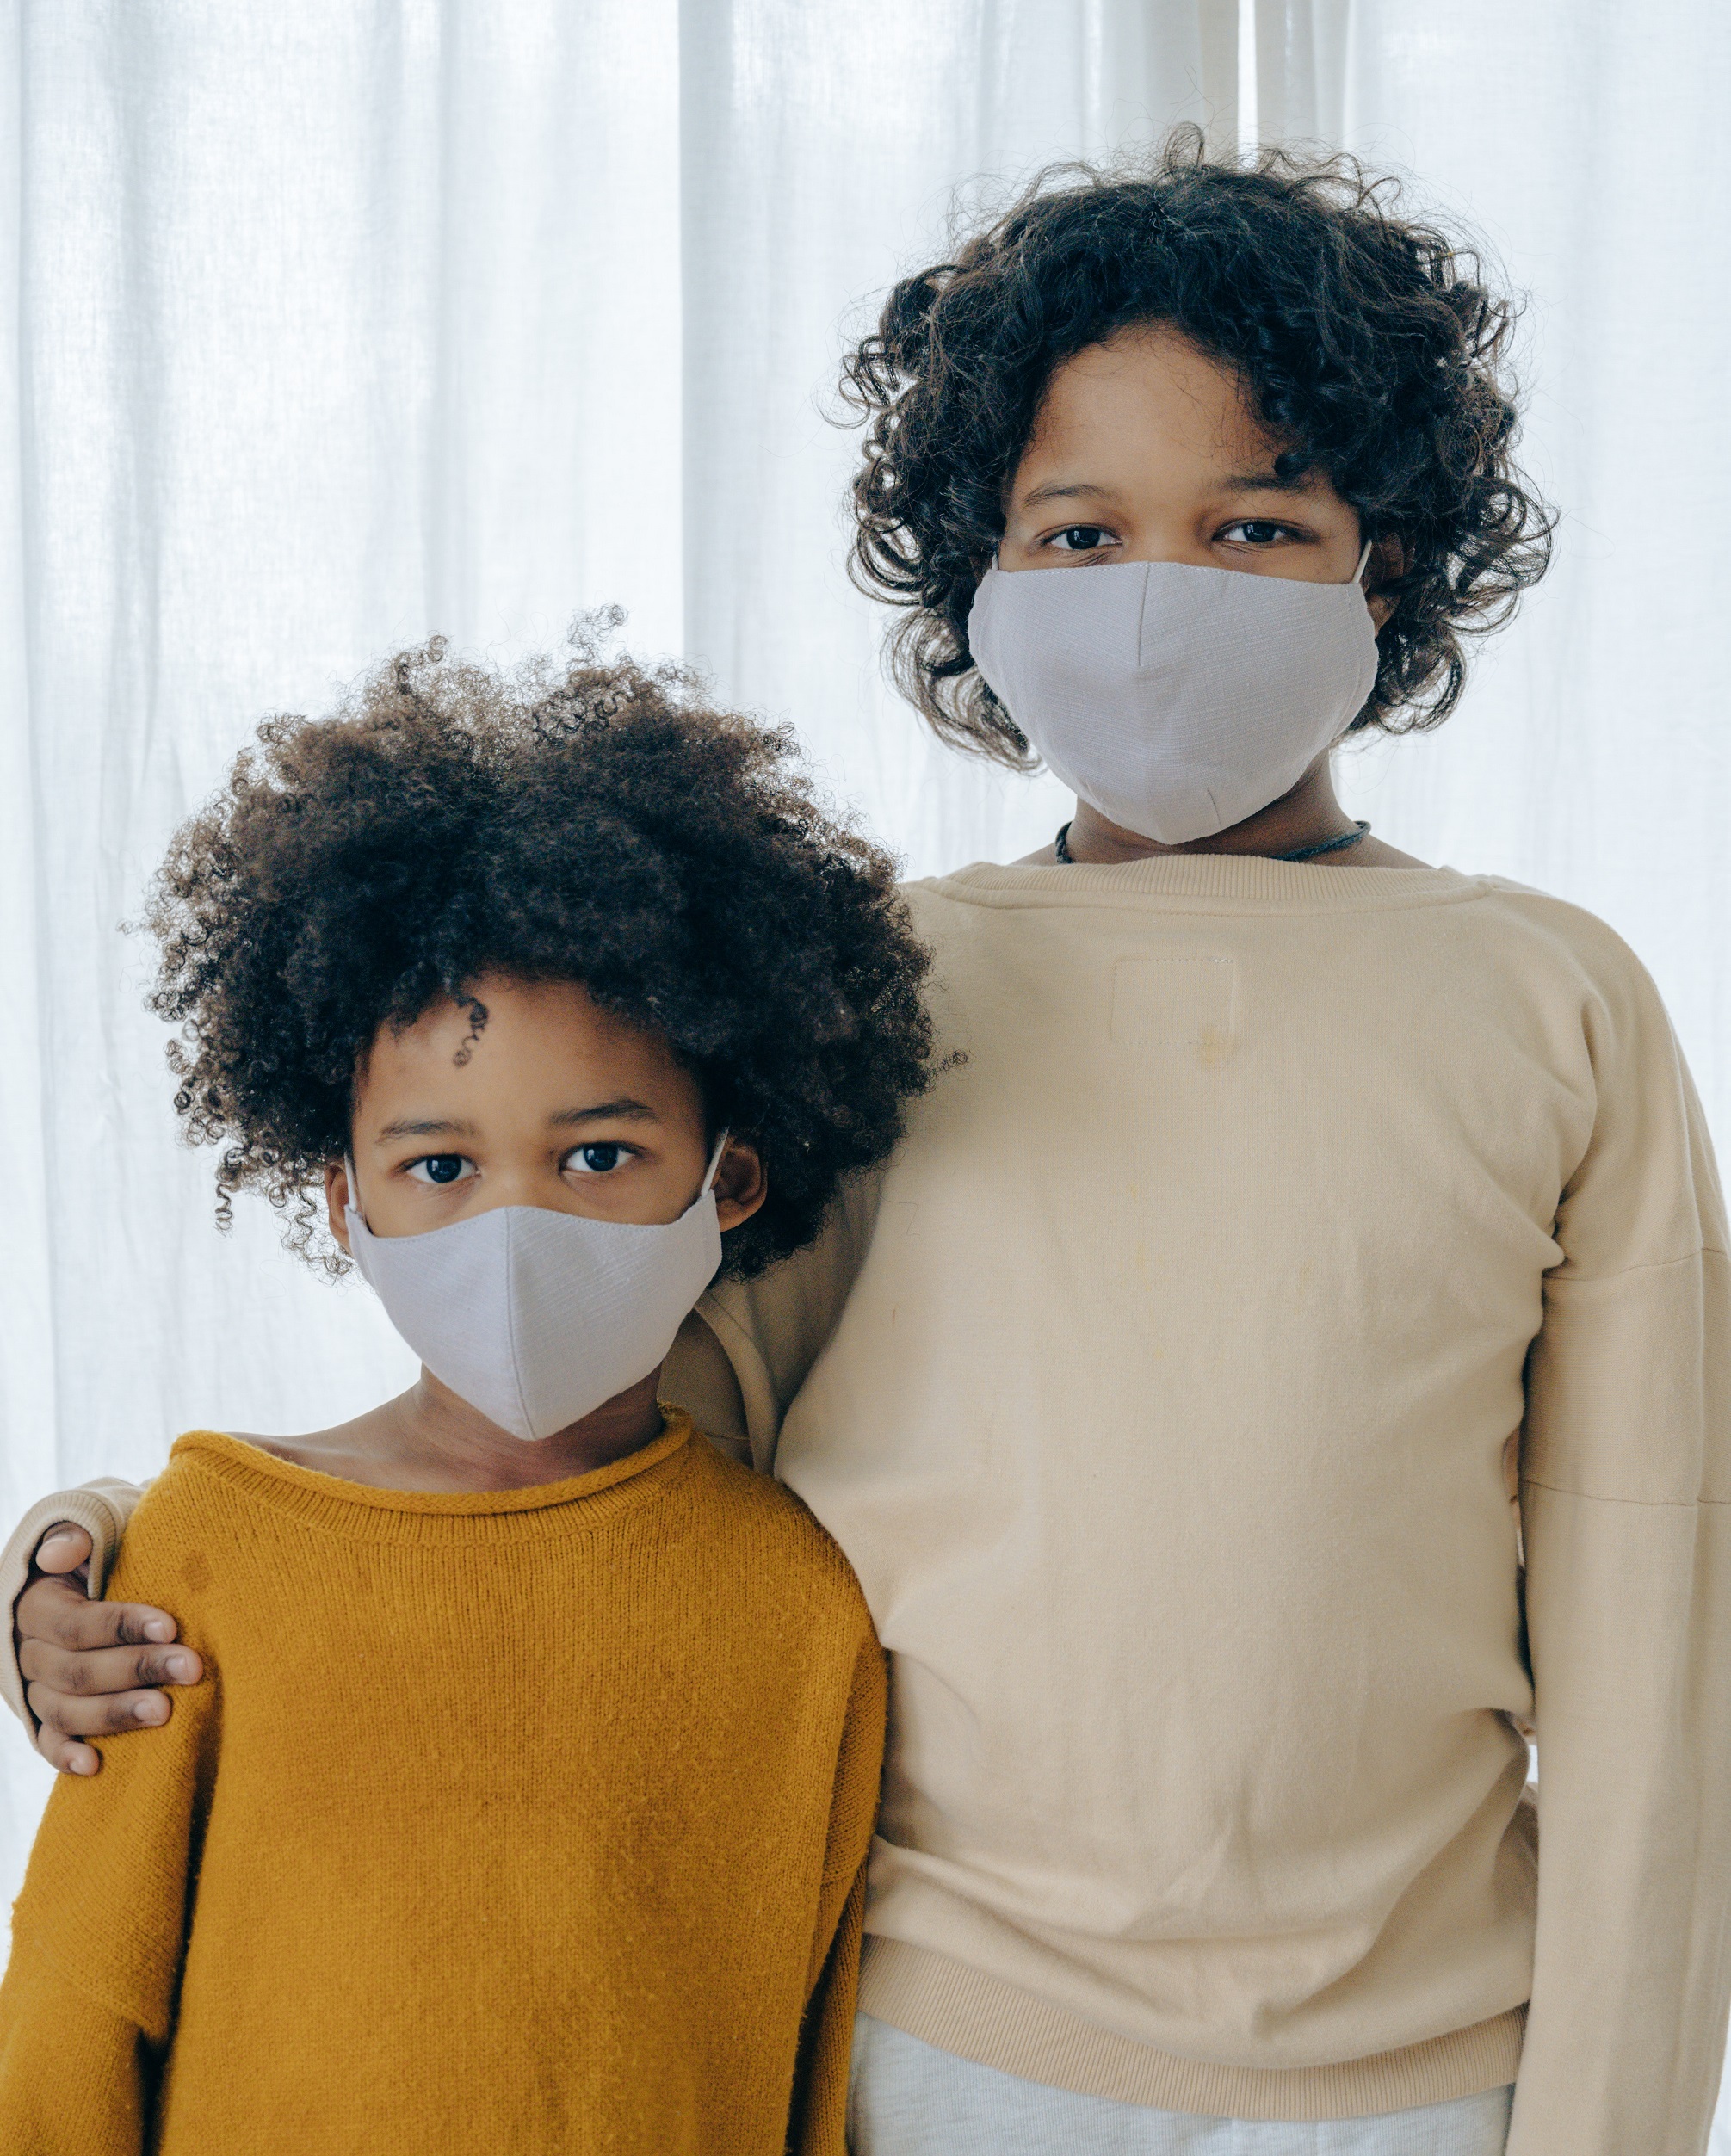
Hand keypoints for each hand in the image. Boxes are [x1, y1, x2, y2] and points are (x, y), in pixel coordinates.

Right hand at [15, 1525, 202, 1774]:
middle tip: (191, 1669)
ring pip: (66, 1711)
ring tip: (167, 1712)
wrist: (92, 1579)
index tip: (172, 1625)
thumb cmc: (103, 1554)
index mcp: (36, 1605)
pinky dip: (67, 1756)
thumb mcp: (93, 1532)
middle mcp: (28, 1652)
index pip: (75, 1624)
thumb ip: (78, 1537)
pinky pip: (48, 1742)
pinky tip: (97, 1764)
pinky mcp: (45, 1718)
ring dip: (117, 1714)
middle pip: (78, 1671)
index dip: (122, 1625)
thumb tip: (61, 1553)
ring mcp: (35, 1689)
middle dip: (137, 1669)